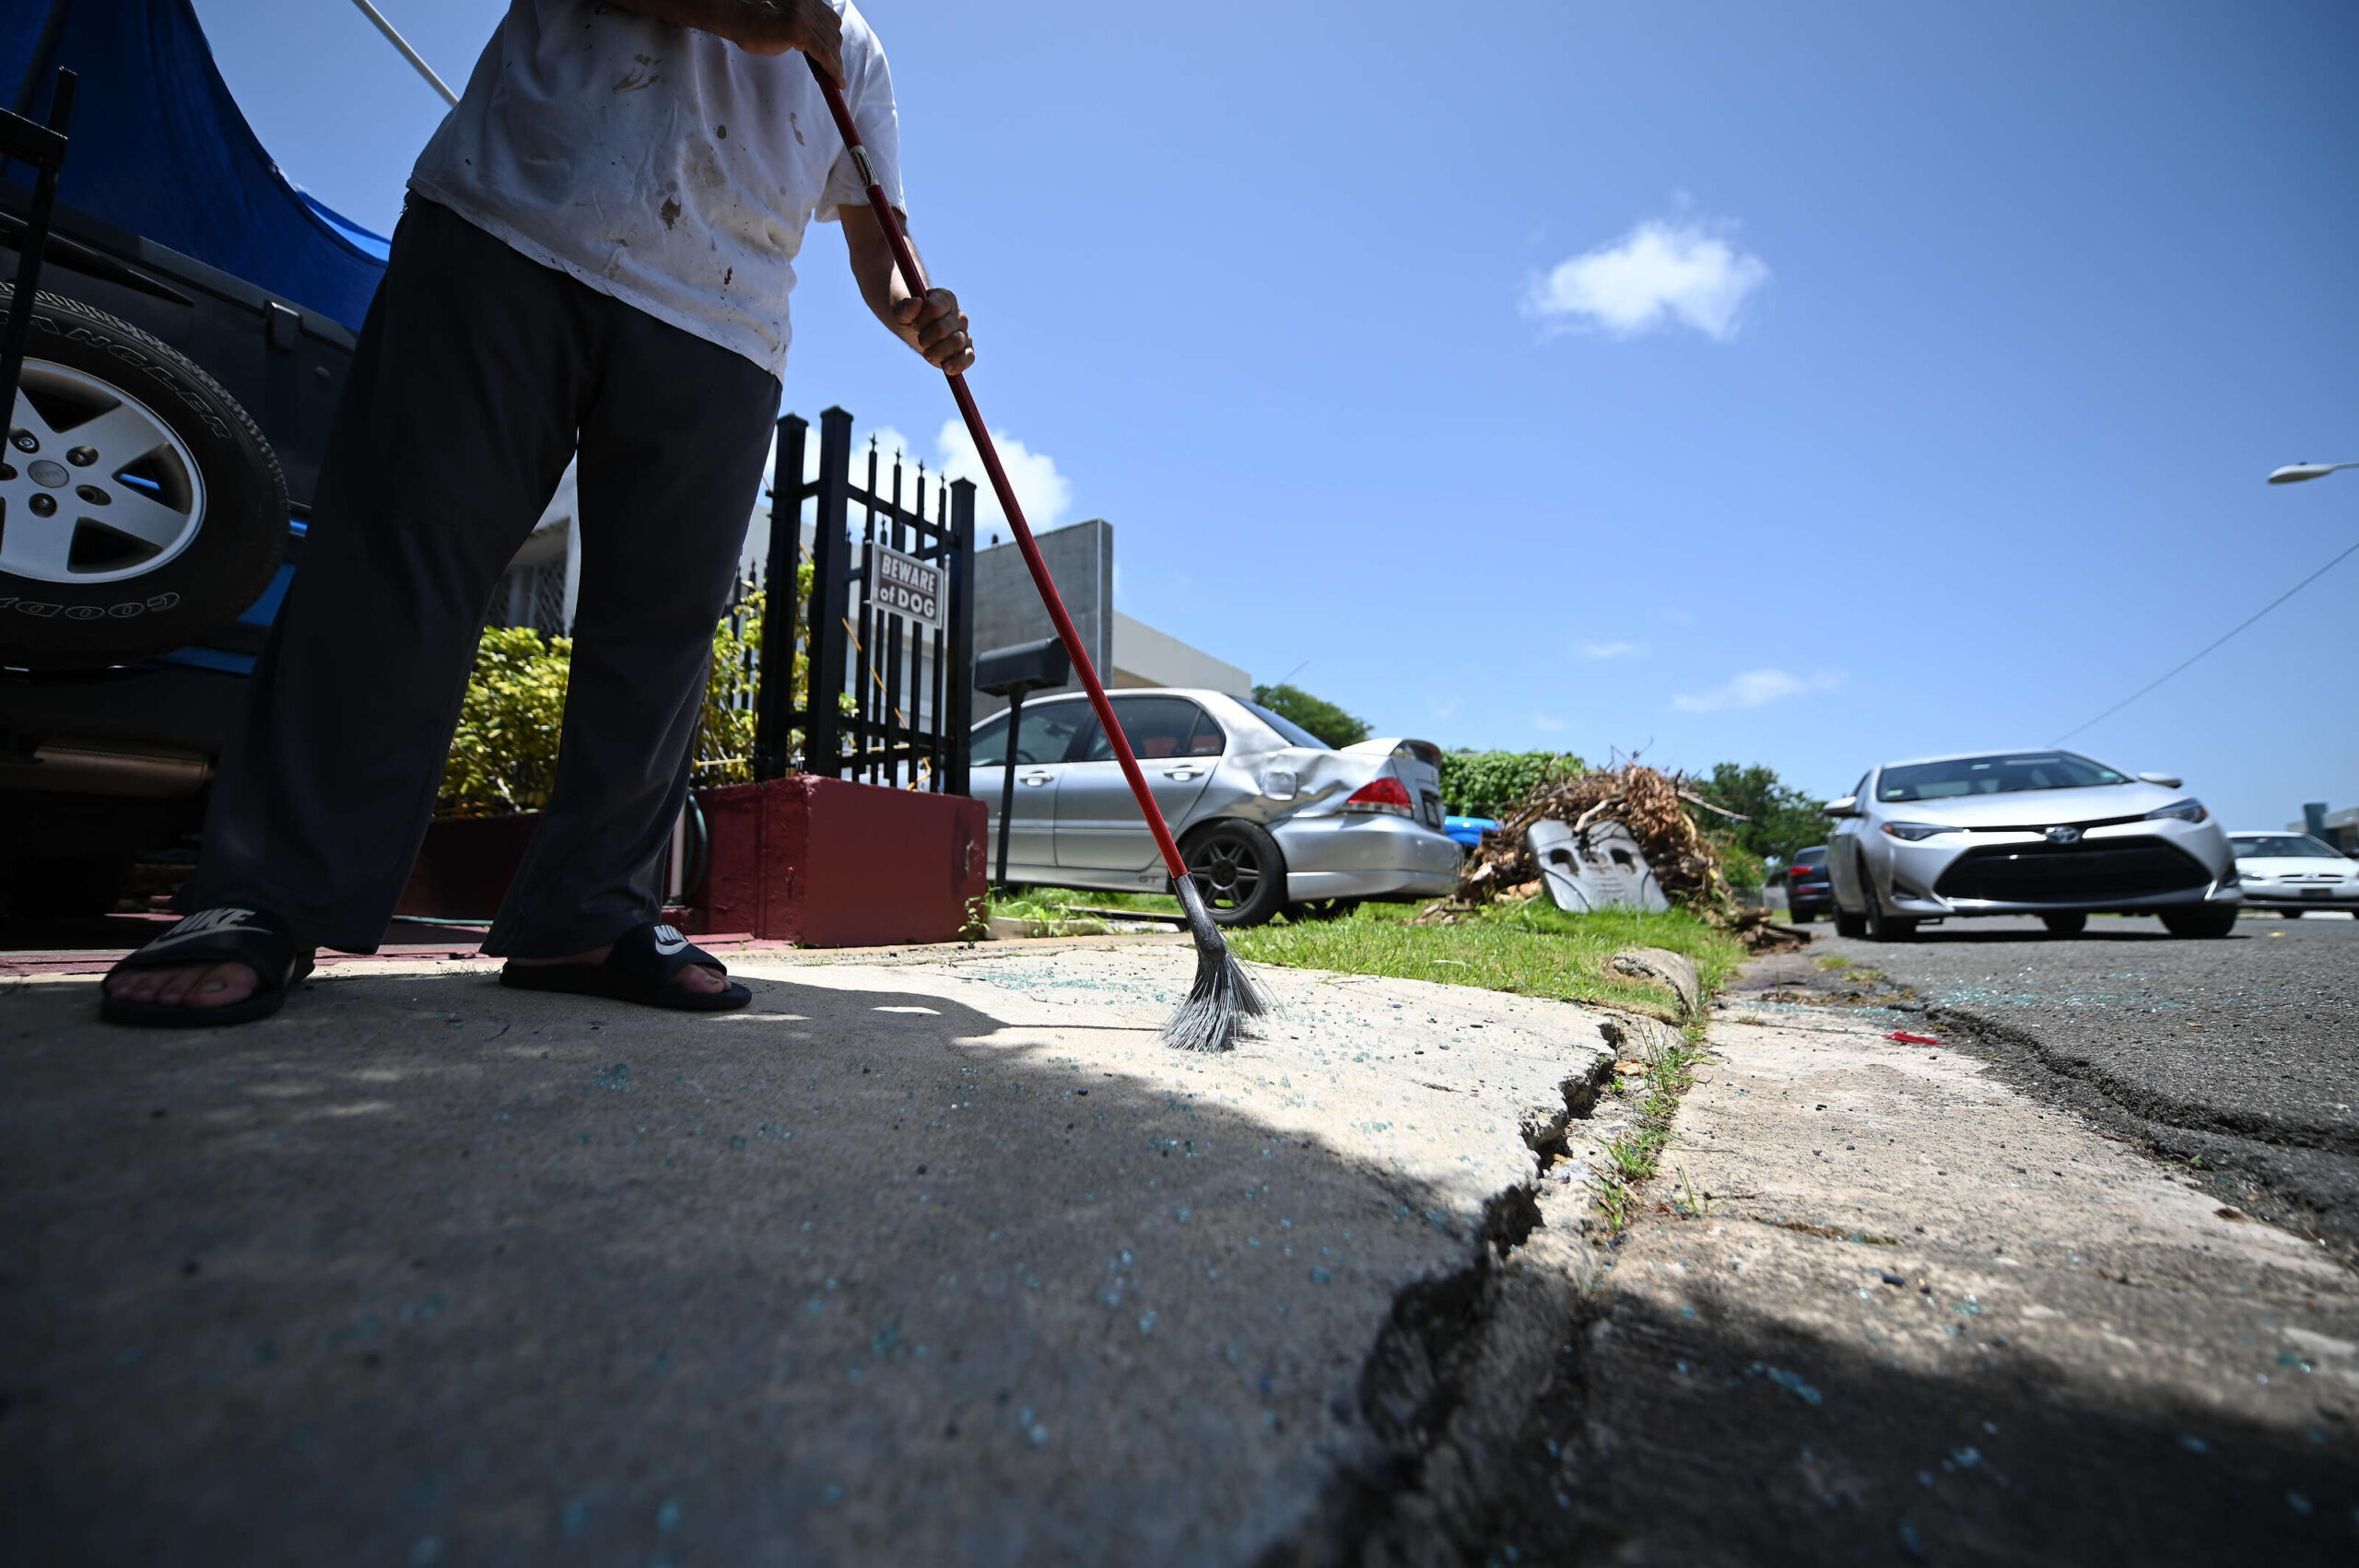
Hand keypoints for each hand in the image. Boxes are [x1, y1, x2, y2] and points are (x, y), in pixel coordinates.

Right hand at [725, 0, 842, 83]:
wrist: (734, 16)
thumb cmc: (752, 22)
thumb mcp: (783, 20)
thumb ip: (801, 27)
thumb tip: (816, 48)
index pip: (830, 21)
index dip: (835, 41)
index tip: (836, 57)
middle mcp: (808, 2)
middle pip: (833, 33)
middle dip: (836, 54)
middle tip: (837, 74)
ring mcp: (804, 14)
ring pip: (831, 44)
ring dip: (836, 64)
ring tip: (836, 80)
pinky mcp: (798, 28)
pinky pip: (823, 53)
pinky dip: (833, 69)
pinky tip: (836, 81)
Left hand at [896, 287, 974, 372]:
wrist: (914, 329)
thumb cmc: (909, 317)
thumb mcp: (901, 311)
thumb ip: (906, 307)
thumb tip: (917, 302)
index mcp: (945, 299)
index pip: (934, 307)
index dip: (920, 319)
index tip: (914, 323)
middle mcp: (958, 315)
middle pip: (942, 328)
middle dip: (925, 338)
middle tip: (920, 339)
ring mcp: (964, 333)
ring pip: (956, 342)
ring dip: (936, 351)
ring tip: (927, 353)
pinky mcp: (967, 350)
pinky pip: (969, 357)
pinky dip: (958, 363)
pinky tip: (946, 367)